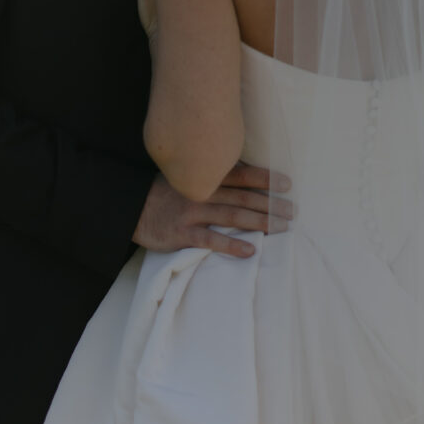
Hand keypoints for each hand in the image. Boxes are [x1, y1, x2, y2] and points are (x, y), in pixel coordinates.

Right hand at [132, 163, 292, 257]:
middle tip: (292, 211)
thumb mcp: (186, 175)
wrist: (131, 207)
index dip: (264, 178)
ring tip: (281, 228)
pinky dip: (232, 245)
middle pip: (242, 197)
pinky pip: (211, 240)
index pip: (240, 175)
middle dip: (269, 204)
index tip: (286, 184)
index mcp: (204, 176)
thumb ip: (211, 175)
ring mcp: (192, 213)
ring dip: (259, 222)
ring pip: (232, 217)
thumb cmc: (163, 192)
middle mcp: (201, 191)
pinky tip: (251, 250)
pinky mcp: (182, 234)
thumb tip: (244, 173)